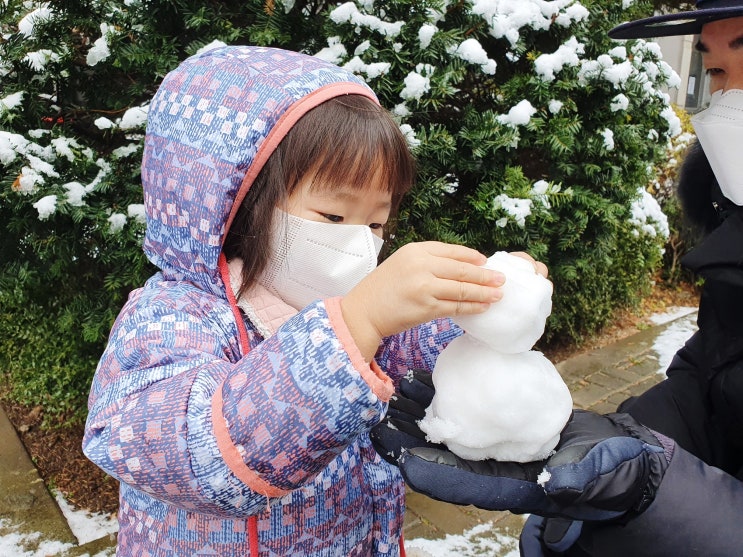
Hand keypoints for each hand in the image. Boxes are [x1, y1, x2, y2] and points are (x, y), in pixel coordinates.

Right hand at [341, 242, 504, 359]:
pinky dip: (471, 307)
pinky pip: (455, 307)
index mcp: (416, 250)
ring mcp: (424, 287)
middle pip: (462, 270)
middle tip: (501, 279)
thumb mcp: (403, 263)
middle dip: (485, 276)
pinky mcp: (426, 308)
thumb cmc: (384, 288)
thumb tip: (464, 266)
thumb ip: (428, 261)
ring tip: (498, 295)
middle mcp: (421, 265)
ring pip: (462, 289)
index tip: (486, 263)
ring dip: (483, 293)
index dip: (473, 258)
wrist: (364, 311)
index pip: (452, 251)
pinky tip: (482, 307)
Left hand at [372, 372, 670, 521]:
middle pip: (440, 456)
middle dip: (410, 442)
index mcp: (504, 484)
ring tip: (392, 396)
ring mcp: (489, 441)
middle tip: (382, 423)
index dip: (430, 473)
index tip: (403, 460)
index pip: (459, 483)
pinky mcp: (493, 420)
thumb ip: (571, 479)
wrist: (608, 454)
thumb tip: (552, 484)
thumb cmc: (599, 468)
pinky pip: (460, 408)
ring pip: (444, 429)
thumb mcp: (590, 474)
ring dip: (416, 416)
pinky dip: (437, 396)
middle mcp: (489, 465)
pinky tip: (419, 381)